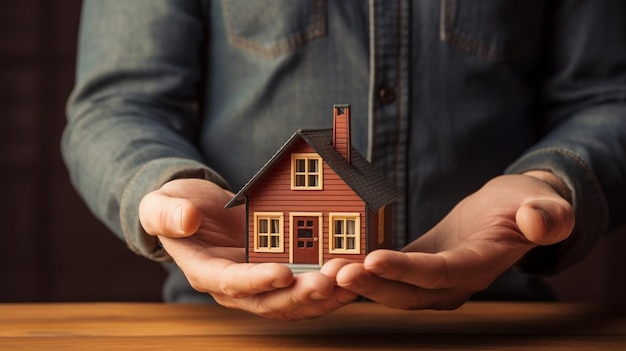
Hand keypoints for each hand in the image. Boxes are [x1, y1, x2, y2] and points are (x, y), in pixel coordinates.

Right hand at [139, 178, 355, 319]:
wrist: (196, 212)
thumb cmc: (176, 207)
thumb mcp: (162, 205)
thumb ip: (168, 214)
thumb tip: (186, 221)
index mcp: (206, 272)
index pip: (232, 283)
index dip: (257, 281)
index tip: (284, 272)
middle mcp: (234, 287)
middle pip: (269, 302)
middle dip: (300, 294)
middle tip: (328, 280)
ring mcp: (258, 284)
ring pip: (292, 302)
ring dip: (321, 296)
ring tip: (348, 278)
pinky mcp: (277, 274)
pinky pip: (303, 288)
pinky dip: (327, 287)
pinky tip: (350, 275)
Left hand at [322, 172, 573, 309]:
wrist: (510, 213)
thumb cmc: (526, 205)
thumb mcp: (542, 205)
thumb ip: (546, 215)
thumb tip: (536, 221)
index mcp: (480, 266)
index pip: (440, 273)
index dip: (407, 269)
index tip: (372, 259)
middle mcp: (453, 283)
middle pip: (408, 291)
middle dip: (371, 284)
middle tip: (334, 272)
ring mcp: (434, 280)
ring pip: (393, 289)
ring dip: (361, 282)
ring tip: (326, 268)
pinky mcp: (418, 267)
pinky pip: (388, 274)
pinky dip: (364, 271)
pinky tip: (336, 260)